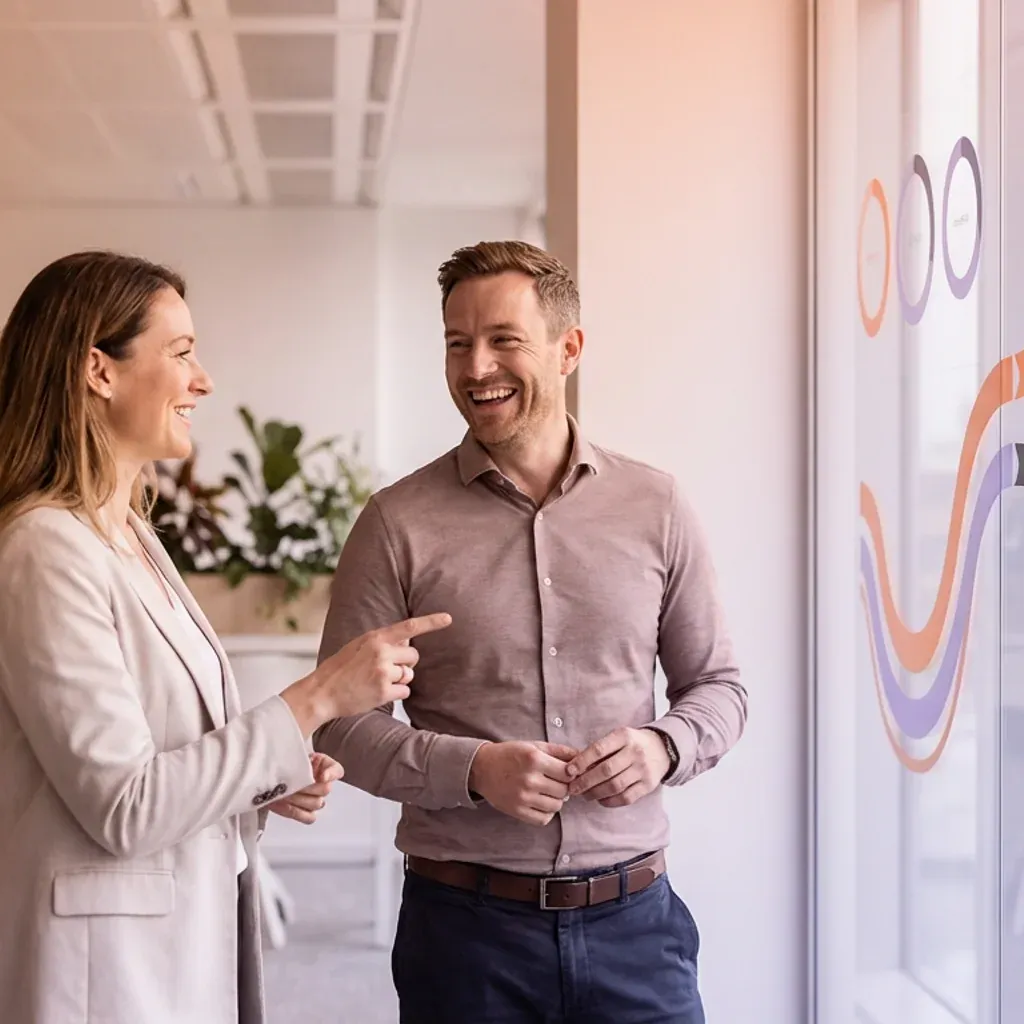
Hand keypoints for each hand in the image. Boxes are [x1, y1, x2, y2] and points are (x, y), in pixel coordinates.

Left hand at [268, 753, 344, 824]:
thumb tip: (306, 753)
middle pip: (325, 790)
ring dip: (299, 799)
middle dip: (307, 787)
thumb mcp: (292, 749)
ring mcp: (315, 799)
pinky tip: (284, 804)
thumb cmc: (284, 759)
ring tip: (284, 793)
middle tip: (291, 784)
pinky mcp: (305, 812)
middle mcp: (323, 783)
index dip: (330, 774)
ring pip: (317, 804)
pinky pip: (309, 818)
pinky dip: (297, 812)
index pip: (337, 770)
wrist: (272, 769)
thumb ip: (301, 744)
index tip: (320, 776)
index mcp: (325, 765)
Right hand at [283, 612, 452, 733]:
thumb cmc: (340, 669)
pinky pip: (405, 691)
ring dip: (399, 680)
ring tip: (376, 681)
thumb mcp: (359, 646)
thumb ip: (382, 642)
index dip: (431, 622)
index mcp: (375, 637)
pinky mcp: (384, 691)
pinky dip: (396, 693)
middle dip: (406, 663)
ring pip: (409, 674)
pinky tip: (377, 692)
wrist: (322, 692)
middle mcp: (381, 652)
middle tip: (386, 669)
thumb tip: (406, 642)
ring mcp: (383, 671)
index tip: (449, 618)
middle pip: (413, 655)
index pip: (409, 626)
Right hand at [468, 741, 577, 826]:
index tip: (566, 773)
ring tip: (547, 791)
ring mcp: (523, 797)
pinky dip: (547, 813)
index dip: (571, 774)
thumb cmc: (510, 754)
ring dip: (556, 800)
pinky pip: (544, 819)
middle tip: (556, 782)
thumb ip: (559, 751)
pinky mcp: (517, 811)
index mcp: (534, 759)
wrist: (482, 768)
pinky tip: (541, 802)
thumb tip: (581, 756)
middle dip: (564, 787)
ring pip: (556, 806)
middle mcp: (529, 779)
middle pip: (564, 791)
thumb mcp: (534, 746)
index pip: (568, 773)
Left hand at [566, 728, 668, 807]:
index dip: (581, 761)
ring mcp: (643, 770)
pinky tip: (601, 799)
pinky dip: (610, 801)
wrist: (662, 749)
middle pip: (606, 770)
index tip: (569, 771)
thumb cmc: (632, 743)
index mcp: (624, 736)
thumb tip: (575, 766)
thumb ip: (601, 749)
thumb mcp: (618, 737)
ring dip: (596, 793)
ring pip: (615, 786)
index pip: (599, 750)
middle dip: (585, 781)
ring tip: (585, 794)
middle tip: (573, 788)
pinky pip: (626, 797)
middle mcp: (635, 752)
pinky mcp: (648, 785)